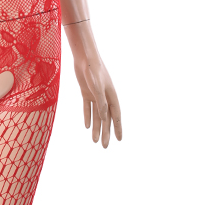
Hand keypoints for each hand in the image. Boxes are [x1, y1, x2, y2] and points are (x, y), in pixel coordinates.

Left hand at [65, 23, 121, 147]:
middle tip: (105, 147)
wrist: (84, 57)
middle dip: (106, 133)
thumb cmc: (93, 70)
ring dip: (96, 128)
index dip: (117, 128)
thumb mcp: (97, 87)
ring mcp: (95, 95)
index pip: (116, 116)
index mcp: (111, 96)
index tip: (119, 140)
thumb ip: (101, 102)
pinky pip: (87, 108)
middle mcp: (105, 97)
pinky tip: (87, 127)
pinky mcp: (86, 92)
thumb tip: (103, 117)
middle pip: (106, 119)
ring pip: (97, 116)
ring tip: (95, 141)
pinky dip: (87, 117)